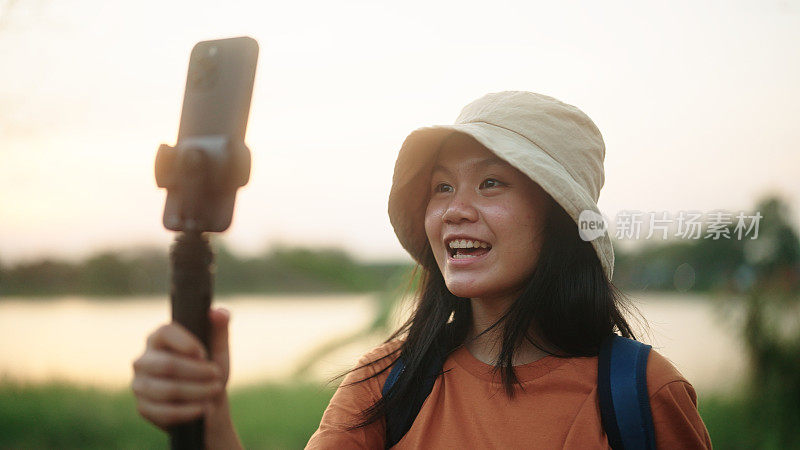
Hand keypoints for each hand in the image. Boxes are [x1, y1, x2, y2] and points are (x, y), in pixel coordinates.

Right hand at [131, 308, 231, 432]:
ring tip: (215, 391)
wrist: (207, 404)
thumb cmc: (210, 372)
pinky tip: (204, 408)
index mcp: (159, 339)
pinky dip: (189, 411)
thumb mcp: (219, 349)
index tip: (204, 353)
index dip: (186, 342)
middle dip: (198, 372)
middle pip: (168, 364)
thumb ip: (220, 328)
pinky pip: (164, 411)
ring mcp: (140, 384)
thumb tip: (218, 312)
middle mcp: (144, 360)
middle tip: (218, 376)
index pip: (165, 332)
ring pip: (167, 389)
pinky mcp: (144, 408)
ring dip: (197, 392)